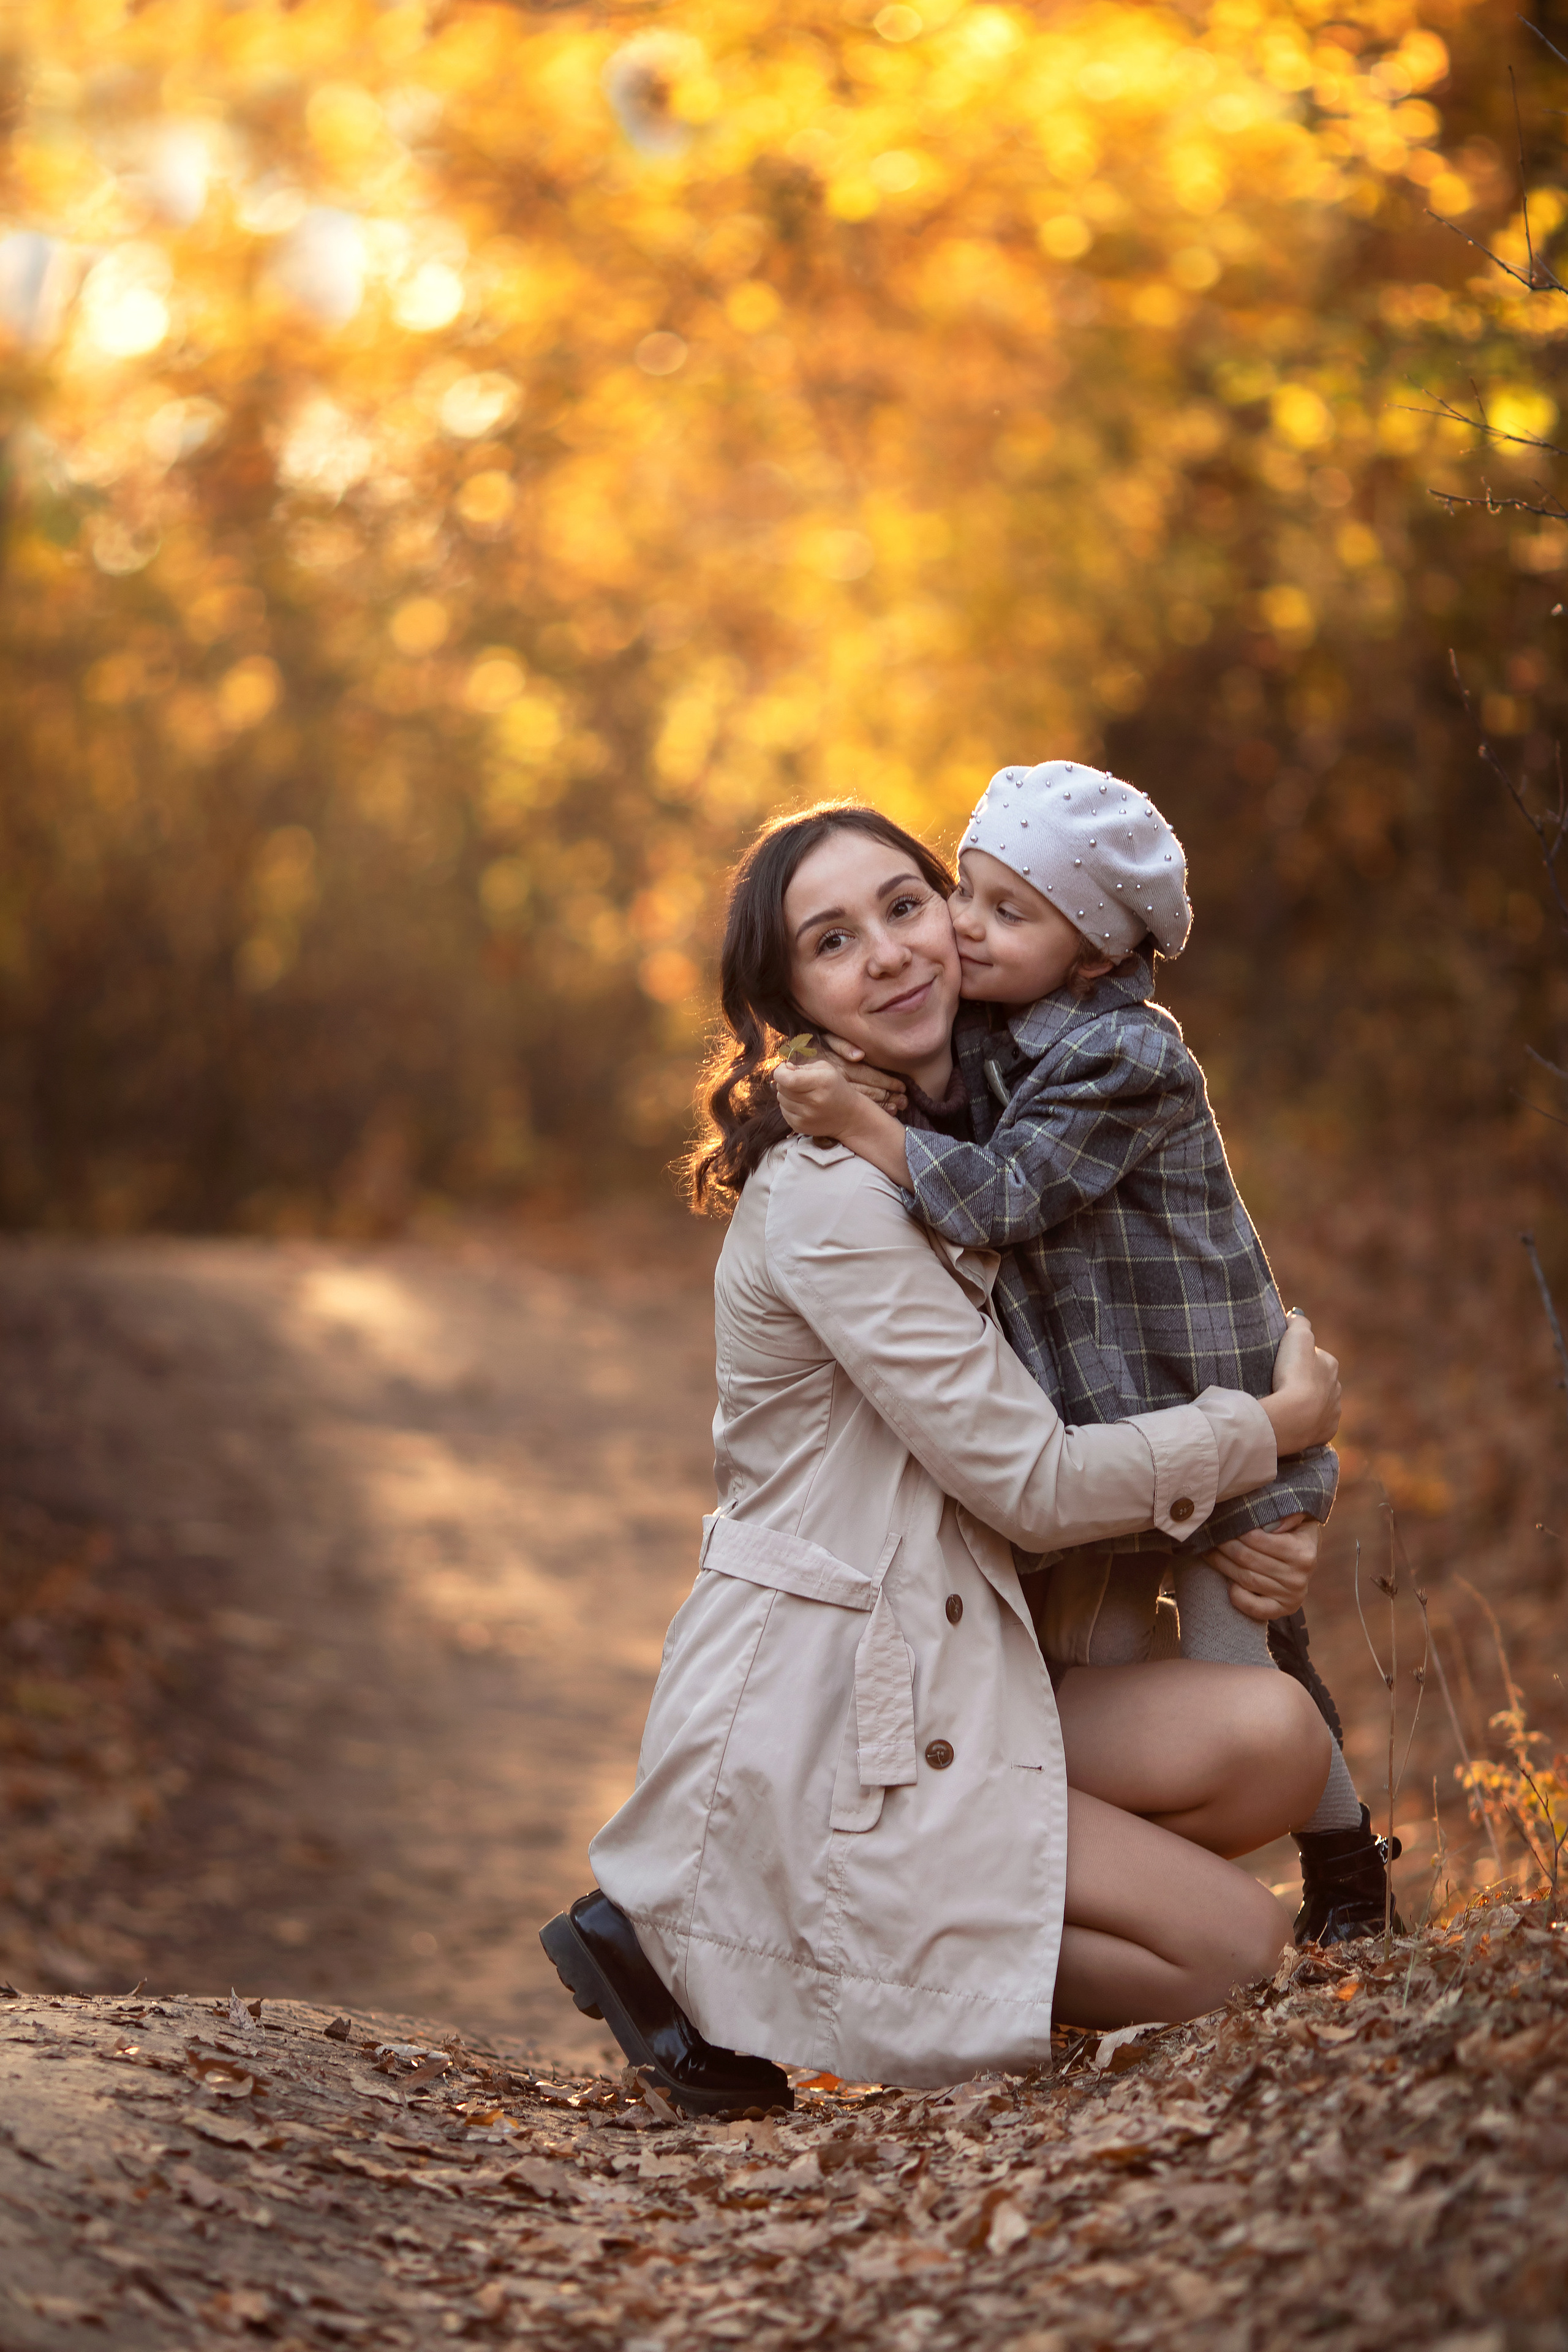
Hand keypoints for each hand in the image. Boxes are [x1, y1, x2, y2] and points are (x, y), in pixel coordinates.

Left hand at [774, 1046, 871, 1138]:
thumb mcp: (826, 1070)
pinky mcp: (800, 1126)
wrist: (849, 1117)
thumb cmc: (836, 1088)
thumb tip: (784, 1070)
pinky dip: (788, 1105)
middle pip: (782, 1088)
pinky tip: (801, 1104)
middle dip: (784, 1081)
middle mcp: (813, 1101)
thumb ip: (803, 1066)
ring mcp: (806, 1117)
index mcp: (821, 1083)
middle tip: (797, 1080)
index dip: (780, 1072)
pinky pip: (783, 1111)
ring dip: (787, 1094)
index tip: (784, 1068)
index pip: (788, 1079)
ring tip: (802, 1093)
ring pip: (781, 1099)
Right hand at [815, 1032, 907, 1114]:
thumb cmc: (810, 1047)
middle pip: (869, 1091)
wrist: (789, 1062)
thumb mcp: (825, 1039)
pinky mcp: (831, 1099)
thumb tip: (859, 1056)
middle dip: (888, 1096)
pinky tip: (881, 1112)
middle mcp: (841, 1081)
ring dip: (881, 1105)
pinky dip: (869, 1110)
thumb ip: (842, 1045)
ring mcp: (836, 1092)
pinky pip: (852, 1106)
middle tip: (905, 1102)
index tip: (902, 1087)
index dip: (886, 1082)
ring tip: (897, 1109)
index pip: (869, 1075)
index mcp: (843, 1066)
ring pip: (863, 1101)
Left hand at [1202, 1514, 1319, 1622]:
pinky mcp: (1283, 1610)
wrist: (1308, 1561)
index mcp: (1303, 1552)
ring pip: (1246, 1580)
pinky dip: (1238, 1597)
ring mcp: (1291, 1596)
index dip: (1235, 1530)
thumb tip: (1272, 1525)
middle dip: (1223, 1546)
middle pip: (1247, 1559)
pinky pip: (1255, 1608)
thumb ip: (1290, 1515)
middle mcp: (1298, 1577)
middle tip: (1210, 1535)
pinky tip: (1228, 1584)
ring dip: (1222, 1565)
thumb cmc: (1297, 1534)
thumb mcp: (1301, 1519)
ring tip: (1209, 1551)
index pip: (1257, 1539)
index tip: (1223, 1522)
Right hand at [1261, 1313, 1339, 1454]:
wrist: (1295, 1416)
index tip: (1284, 1363)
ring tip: (1287, 1404)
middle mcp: (1337, 1388)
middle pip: (1320, 1380)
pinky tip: (1294, 1421)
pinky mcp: (1326, 1432)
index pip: (1315, 1356)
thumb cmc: (1294, 1374)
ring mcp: (1333, 1411)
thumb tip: (1297, 1314)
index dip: (1299, 1358)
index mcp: (1331, 1364)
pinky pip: (1317, 1425)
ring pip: (1321, 1403)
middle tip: (1283, 1384)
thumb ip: (1299, 1322)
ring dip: (1308, 1403)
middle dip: (1306, 1381)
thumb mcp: (1296, 1337)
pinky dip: (1308, 1423)